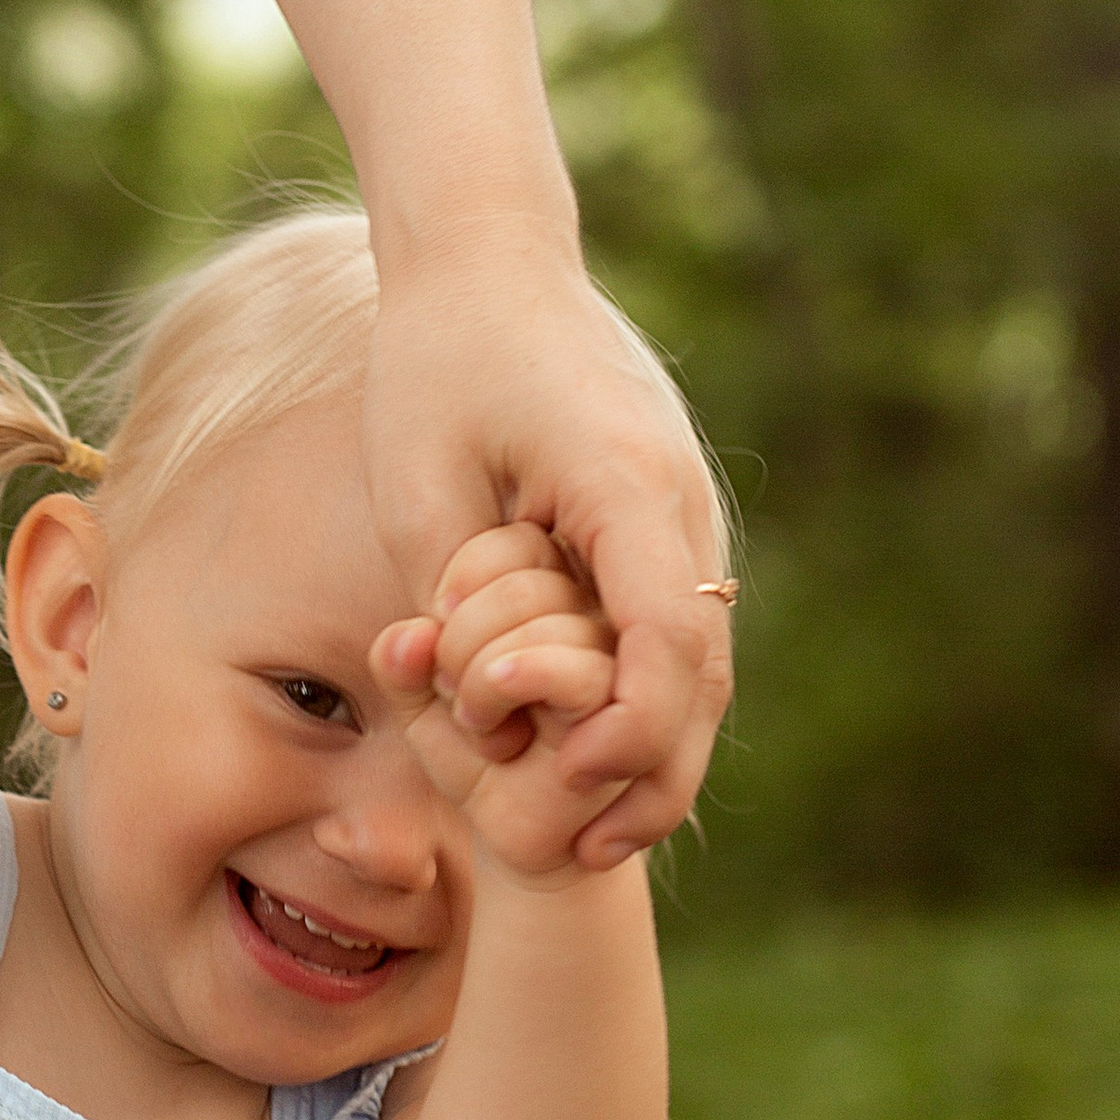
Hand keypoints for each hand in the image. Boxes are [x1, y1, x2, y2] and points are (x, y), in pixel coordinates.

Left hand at [360, 238, 731, 869]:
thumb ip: (452, 591)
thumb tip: (473, 694)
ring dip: (652, 751)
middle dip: (648, 774)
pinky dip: (642, 704)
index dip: (628, 735)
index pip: (665, 642)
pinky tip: (588, 760)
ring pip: (701, 667)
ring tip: (589, 831)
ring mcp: (684, 518)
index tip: (573, 788)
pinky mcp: (666, 527)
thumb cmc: (436, 363)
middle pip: (702, 678)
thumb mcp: (417, 481)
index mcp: (623, 488)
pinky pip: (673, 635)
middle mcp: (678, 511)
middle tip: (583, 852)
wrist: (492, 267)